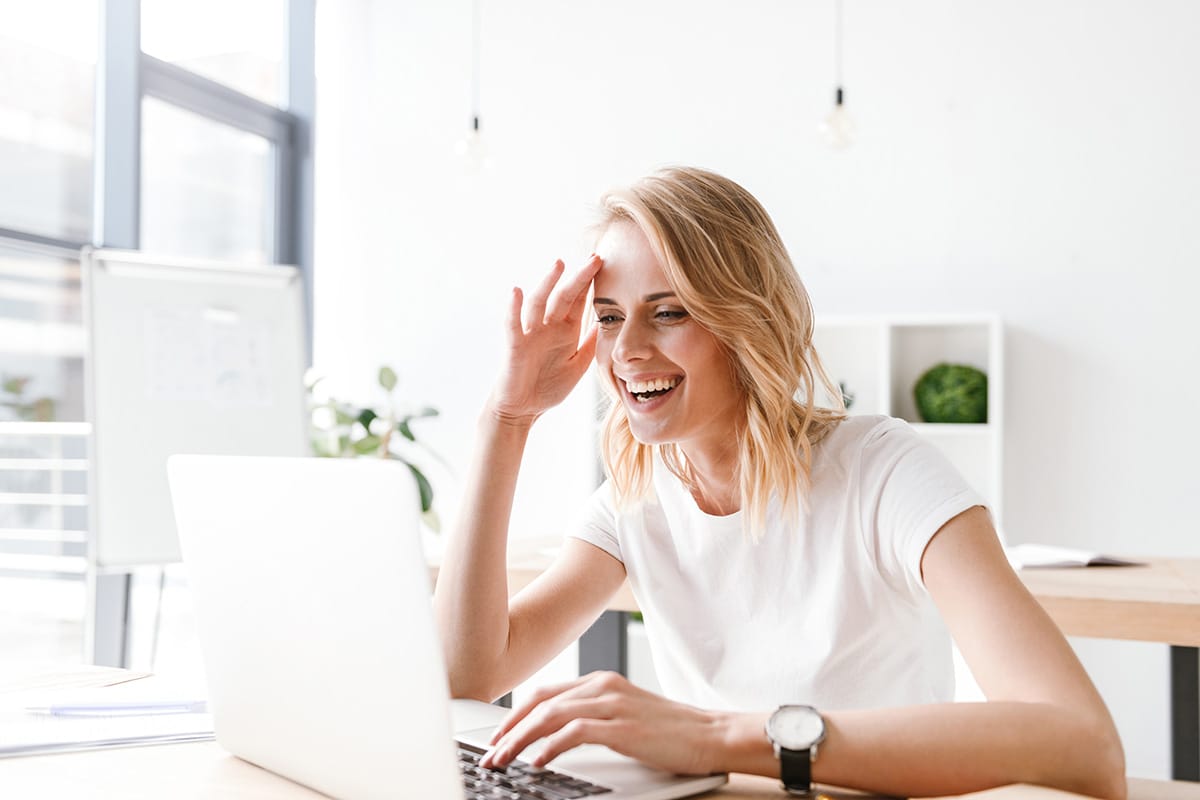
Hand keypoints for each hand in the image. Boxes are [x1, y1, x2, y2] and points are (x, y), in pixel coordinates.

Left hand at [479, 671, 722, 775]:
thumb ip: (594, 717)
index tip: (498, 736)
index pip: (545, 693)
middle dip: (509, 728)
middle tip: (490, 752)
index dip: (516, 715)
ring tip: (503, 760)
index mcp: (601, 682)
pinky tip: (538, 762)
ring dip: (520, 740)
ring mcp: (612, 704)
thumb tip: (554, 737)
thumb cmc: (671, 731)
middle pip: (540, 702)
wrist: (710, 734)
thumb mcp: (625, 716)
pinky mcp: (621, 727)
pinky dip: (549, 747)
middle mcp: (602, 686)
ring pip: (550, 715)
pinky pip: (574, 733)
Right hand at [488, 256, 601, 425]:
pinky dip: (513, 308)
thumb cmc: (547, 388)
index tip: (606, 265)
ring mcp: (531, 334)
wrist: (523, 410)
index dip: (591, 284)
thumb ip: (590, 345)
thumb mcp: (577, 366)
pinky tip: (516, 291)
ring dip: (548, 283)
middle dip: (578, 278)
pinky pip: (513, 325)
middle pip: (564, 296)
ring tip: (559, 264)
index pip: (579, 302)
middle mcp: (548, 327)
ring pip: (539, 303)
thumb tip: (607, 324)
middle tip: (594, 258)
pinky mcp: (515, 346)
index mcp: (565, 331)